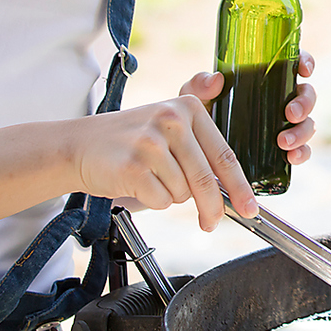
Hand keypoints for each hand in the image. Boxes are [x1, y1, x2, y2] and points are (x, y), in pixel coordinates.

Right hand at [69, 93, 258, 231]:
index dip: (240, 185)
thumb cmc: (132, 139)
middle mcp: (172, 120)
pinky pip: (160, 201)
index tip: (250, 207)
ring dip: (172, 197)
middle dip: (212, 208)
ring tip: (153, 180)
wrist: (80, 145)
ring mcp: (152, 142)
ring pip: (183, 192)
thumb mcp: (170, 126)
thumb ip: (202, 143)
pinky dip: (154, 201)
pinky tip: (139, 185)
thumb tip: (231, 180)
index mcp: (189, 108)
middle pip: (206, 179)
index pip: (223, 154)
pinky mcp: (133, 166)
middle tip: (211, 223)